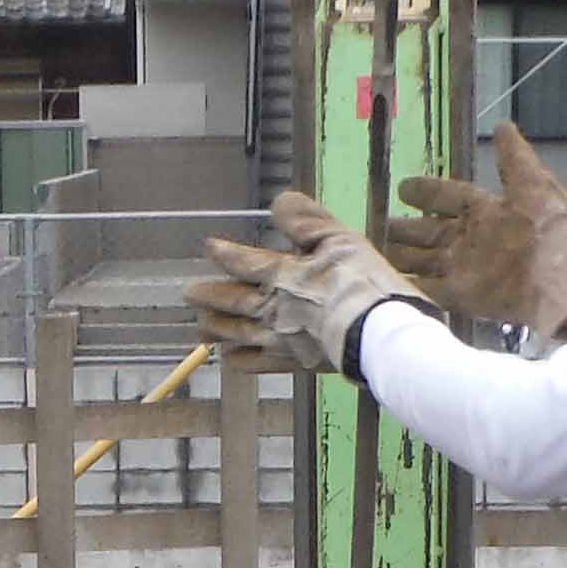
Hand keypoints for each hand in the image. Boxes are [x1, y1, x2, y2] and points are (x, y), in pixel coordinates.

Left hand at [185, 191, 426, 375]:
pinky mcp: (294, 364)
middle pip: (233, 301)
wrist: (377, 333)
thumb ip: (305, 220)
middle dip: (210, 296)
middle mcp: (273, 308)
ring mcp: (281, 339)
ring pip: (238, 334)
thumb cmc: (360, 282)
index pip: (245, 262)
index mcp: (282, 274)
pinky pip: (258, 364)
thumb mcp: (337, 238)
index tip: (208, 248)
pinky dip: (240, 360)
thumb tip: (278, 203)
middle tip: (189, 293)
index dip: (226, 253)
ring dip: (217, 329)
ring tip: (202, 328)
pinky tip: (230, 359)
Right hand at [380, 121, 566, 339]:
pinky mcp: (464, 297)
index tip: (403, 187)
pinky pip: (432, 291)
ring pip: (426, 261)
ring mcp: (467, 269)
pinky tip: (391, 282)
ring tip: (375, 252)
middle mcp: (473, 239)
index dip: (428, 192)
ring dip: (403, 257)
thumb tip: (503, 125)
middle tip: (380, 225)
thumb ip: (513, 157)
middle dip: (407, 228)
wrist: (562, 277)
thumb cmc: (547, 226)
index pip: (450, 197)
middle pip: (432, 232)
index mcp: (487, 211)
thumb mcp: (531, 182)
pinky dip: (412, 287)